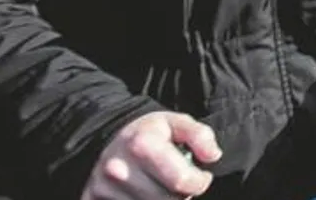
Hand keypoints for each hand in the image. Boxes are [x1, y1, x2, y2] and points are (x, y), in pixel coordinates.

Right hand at [82, 112, 219, 199]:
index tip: (200, 177)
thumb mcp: (176, 123)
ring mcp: (102, 189)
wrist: (105, 137)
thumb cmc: (148, 133)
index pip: (183, 182)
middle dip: (181, 195)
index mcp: (141, 145)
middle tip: (178, 183)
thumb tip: (213, 156)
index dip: (200, 182)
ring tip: (160, 187)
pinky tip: (143, 194)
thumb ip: (200, 135)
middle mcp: (118, 169)